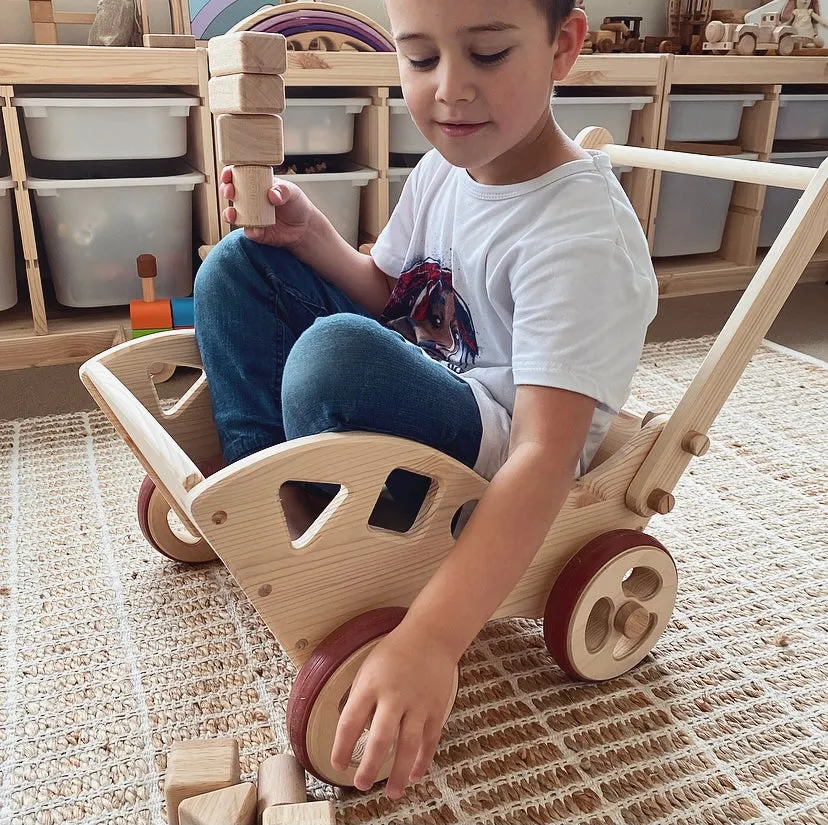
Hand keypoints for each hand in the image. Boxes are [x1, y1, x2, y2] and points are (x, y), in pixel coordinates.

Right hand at [219, 166, 316, 248]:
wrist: (304, 228)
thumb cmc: (297, 205)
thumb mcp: (293, 192)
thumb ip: (283, 190)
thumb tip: (272, 194)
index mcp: (257, 184)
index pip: (238, 175)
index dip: (229, 174)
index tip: (228, 175)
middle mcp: (250, 199)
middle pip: (230, 193)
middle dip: (226, 191)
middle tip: (230, 192)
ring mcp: (250, 216)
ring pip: (232, 214)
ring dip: (228, 213)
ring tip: (232, 213)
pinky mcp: (255, 231)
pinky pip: (248, 232)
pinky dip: (250, 231)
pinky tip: (256, 230)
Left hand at [331, 625, 457, 798]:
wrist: (431, 636)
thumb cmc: (395, 653)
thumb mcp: (368, 669)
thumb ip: (360, 699)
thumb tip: (352, 732)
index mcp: (371, 685)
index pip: (351, 721)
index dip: (342, 746)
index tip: (338, 764)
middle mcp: (394, 696)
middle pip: (381, 738)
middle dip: (370, 766)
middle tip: (360, 785)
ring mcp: (418, 703)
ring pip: (408, 745)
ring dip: (399, 772)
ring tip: (391, 793)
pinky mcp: (436, 708)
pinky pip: (429, 740)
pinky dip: (422, 760)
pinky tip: (414, 775)